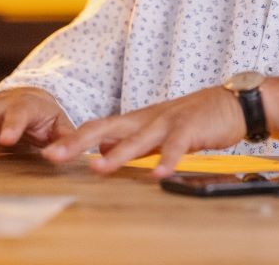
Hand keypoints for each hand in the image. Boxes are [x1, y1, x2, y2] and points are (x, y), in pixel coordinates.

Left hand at [40, 86, 245, 177]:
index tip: (47, 153)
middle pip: (106, 128)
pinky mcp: (190, 128)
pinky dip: (167, 160)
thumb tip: (101, 153)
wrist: (230, 102)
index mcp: (136, 120)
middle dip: (77, 142)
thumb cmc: (191, 120)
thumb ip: (130, 142)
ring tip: (97, 168)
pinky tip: (158, 176)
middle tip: (52, 155)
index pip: (97, 128)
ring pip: (138, 139)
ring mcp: (167, 121)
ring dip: (117, 155)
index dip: (72, 140)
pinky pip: (177, 146)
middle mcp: (146, 118)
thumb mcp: (155, 131)